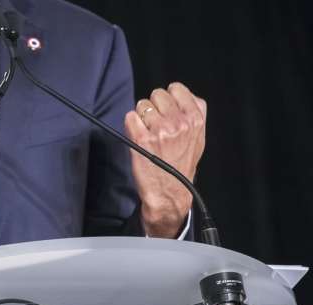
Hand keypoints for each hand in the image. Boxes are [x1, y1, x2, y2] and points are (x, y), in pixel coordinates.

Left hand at [125, 82, 205, 237]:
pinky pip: (130, 118)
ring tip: (148, 134)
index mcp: (195, 119)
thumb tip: (179, 95)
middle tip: (155, 126)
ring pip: (142, 105)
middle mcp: (179, 122)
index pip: (176, 88)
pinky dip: (130, 126)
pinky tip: (138, 138)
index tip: (165, 110)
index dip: (168, 98)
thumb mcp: (198, 139)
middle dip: (153, 107)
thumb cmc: (181, 166)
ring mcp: (160, 130)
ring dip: (141, 117)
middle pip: (157, 94)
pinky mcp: (142, 139)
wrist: (169, 193)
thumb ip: (192, 114)